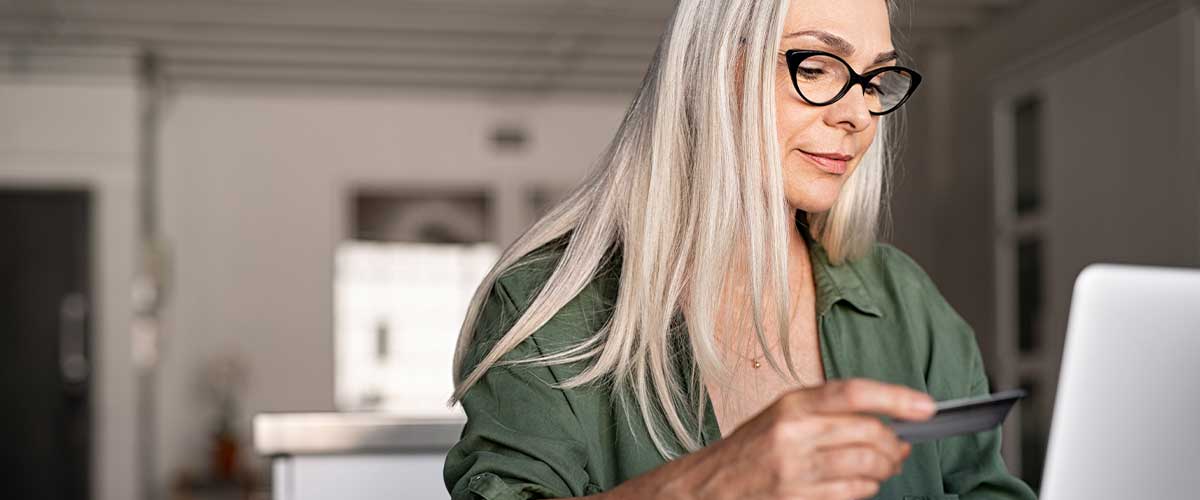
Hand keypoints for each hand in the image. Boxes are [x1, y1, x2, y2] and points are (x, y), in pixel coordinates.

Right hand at [605, 378, 936, 499]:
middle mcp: (794, 433)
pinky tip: (861, 484)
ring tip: (882, 467)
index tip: (925, 408)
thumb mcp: (783, 416)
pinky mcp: (798, 497)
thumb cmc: (749, 450)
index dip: (896, 398)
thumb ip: (828, 413)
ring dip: (885, 469)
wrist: (710, 487)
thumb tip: (887, 419)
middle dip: (895, 445)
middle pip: (869, 433)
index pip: (854, 393)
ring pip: (867, 466)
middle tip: (900, 448)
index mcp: (792, 404)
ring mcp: (796, 469)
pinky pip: (852, 493)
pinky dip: (866, 489)